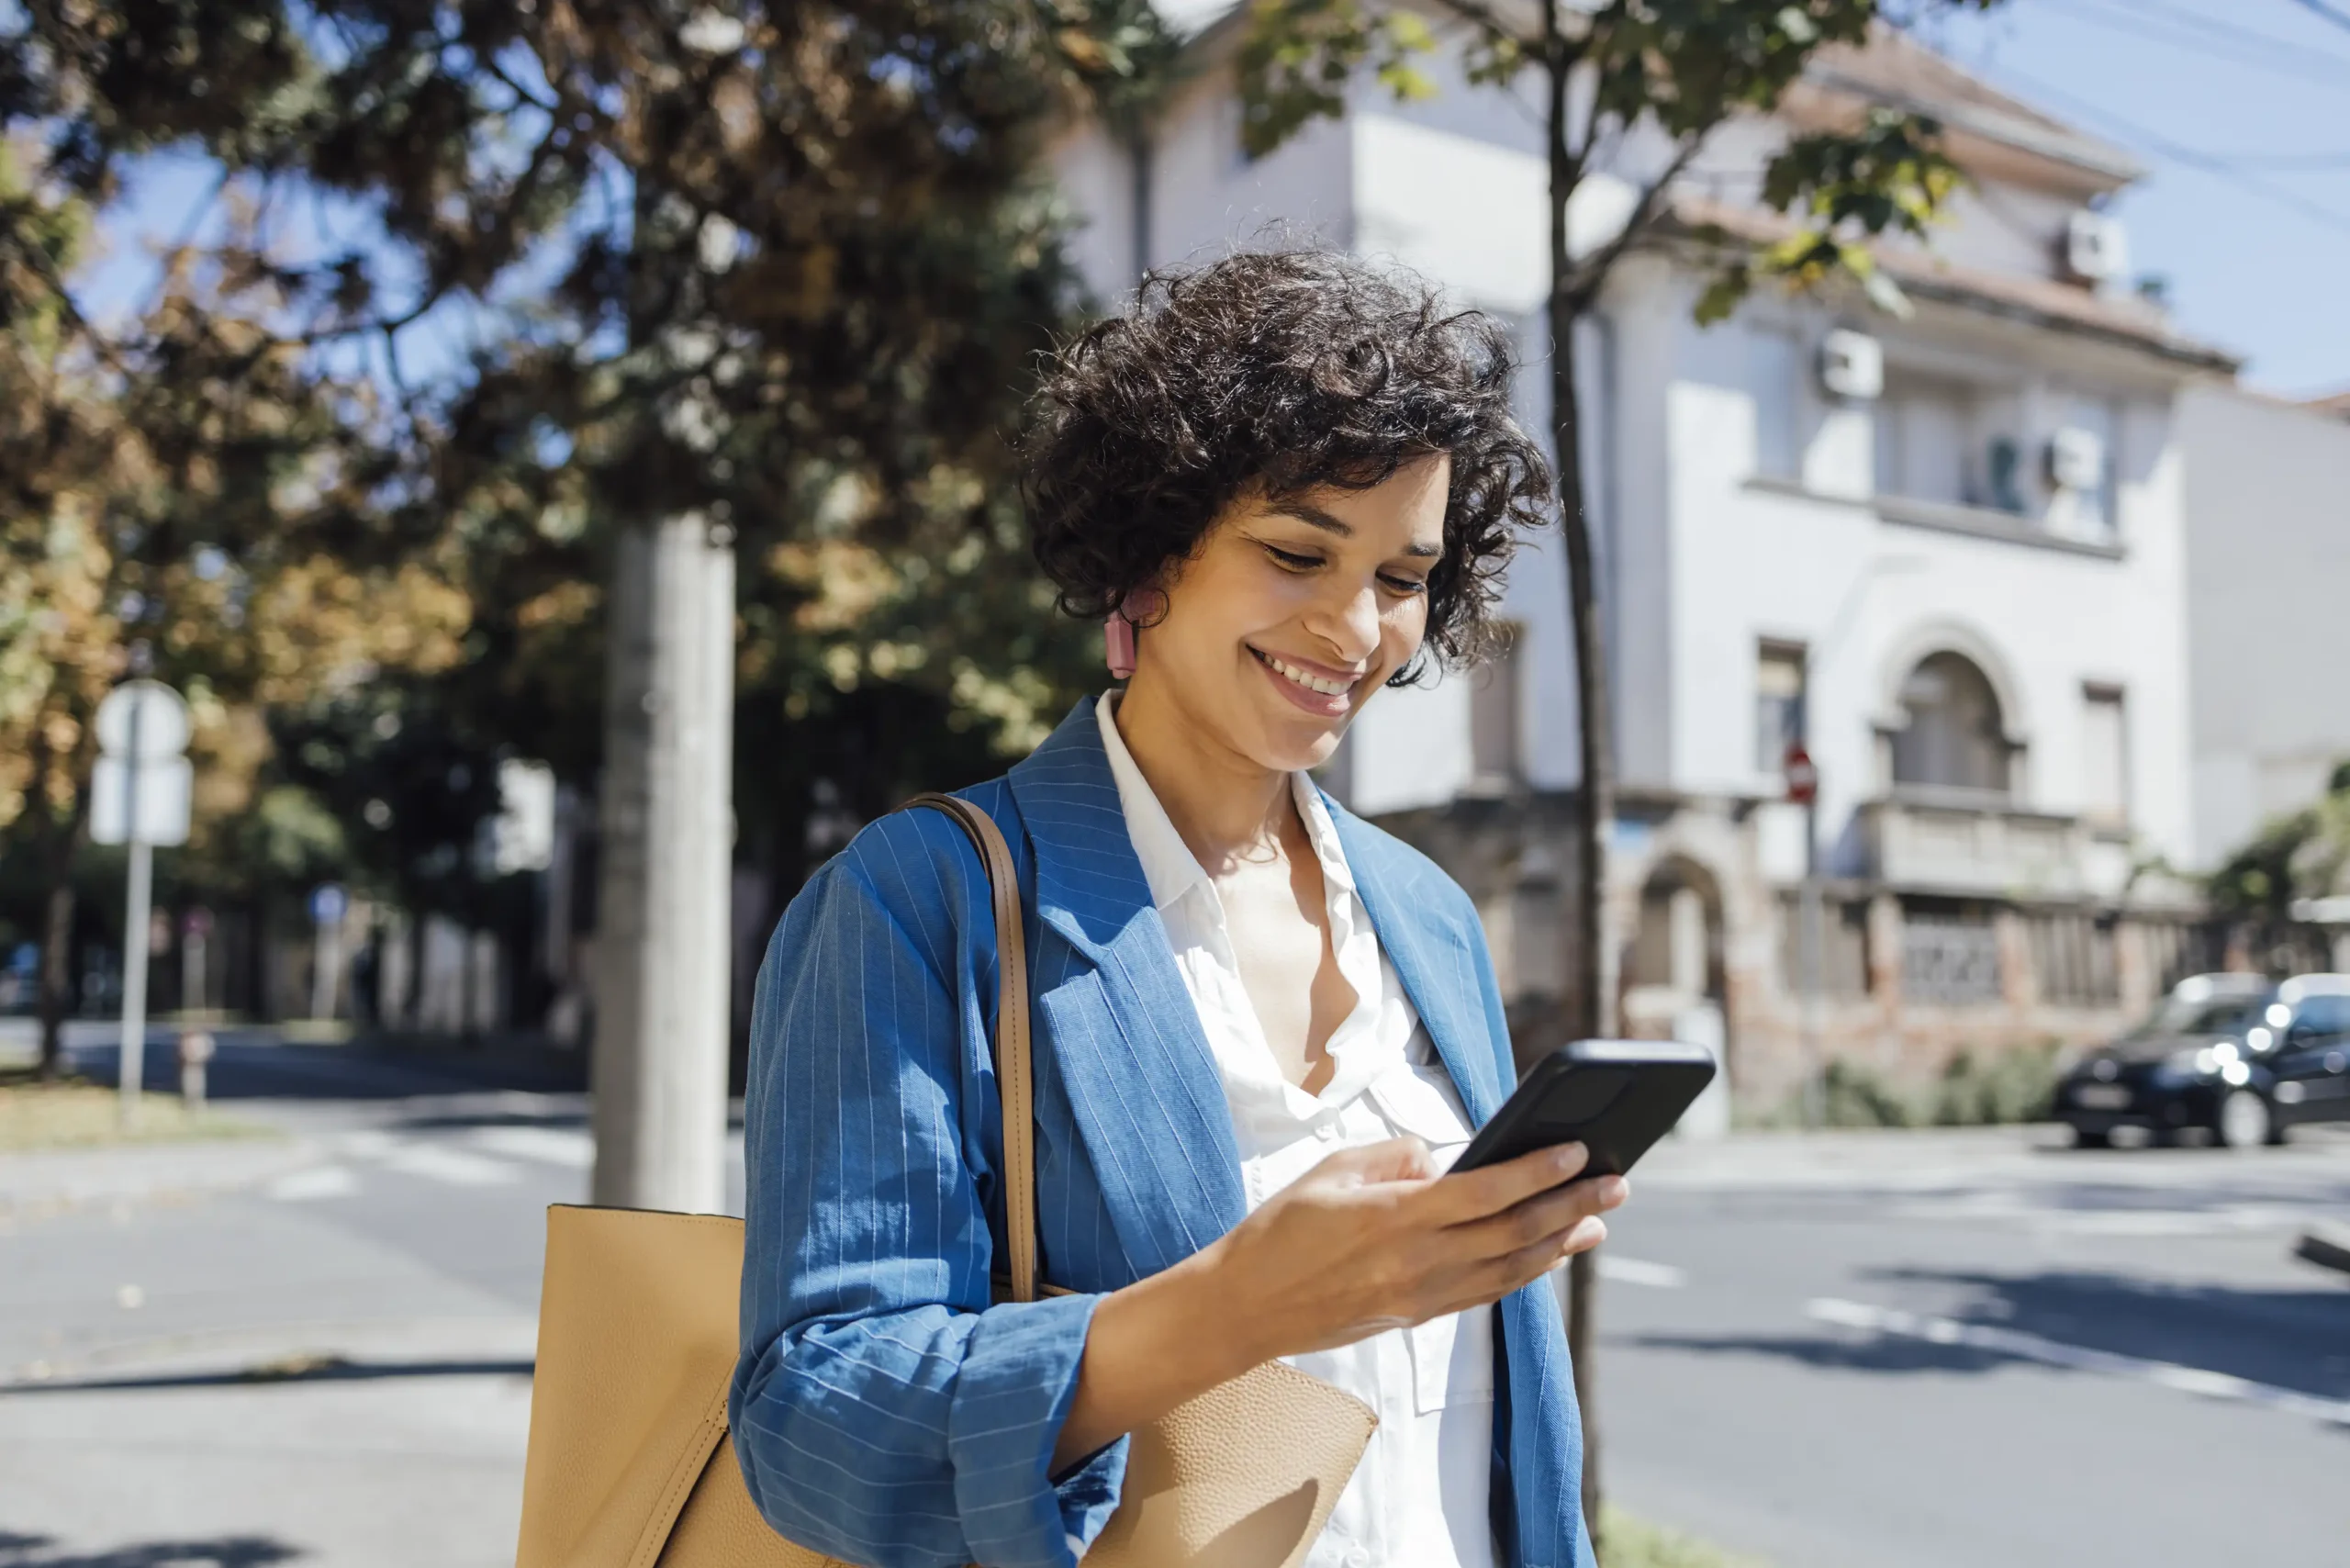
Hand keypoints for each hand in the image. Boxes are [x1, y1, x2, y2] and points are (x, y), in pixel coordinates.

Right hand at [1050, 1138, 1624, 1469]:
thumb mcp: (1330, 1170)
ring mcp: (1420, 1296)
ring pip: (1510, 1270)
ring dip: (1560, 1244)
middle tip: (1616, 1183)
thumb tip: (1439, 1159)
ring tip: (1597, 1222)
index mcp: (1394, 1217)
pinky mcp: (1416, 1317)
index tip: (1578, 1150)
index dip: (1538, 1171)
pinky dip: (1524, 1273)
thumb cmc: (1280, 1229)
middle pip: (1513, 1232)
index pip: (1486, 1191)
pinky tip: (1547, 1256)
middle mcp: (1417, 1261)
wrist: (1245, 1307)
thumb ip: (1392, 1157)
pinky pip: (1485, 1293)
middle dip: (1571, 1206)